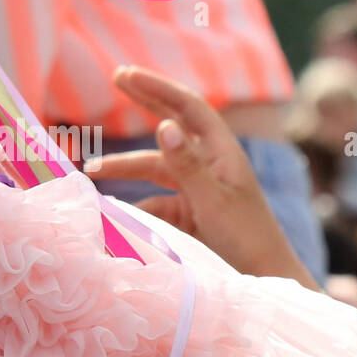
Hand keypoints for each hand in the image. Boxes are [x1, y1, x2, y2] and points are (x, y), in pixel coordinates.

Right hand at [84, 65, 318, 289]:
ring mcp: (197, 187)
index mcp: (221, 153)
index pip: (188, 108)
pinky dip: (133, 204)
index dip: (158, 88)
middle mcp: (208, 164)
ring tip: (91, 172)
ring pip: (154, 167)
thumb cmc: (247, 240)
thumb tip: (163, 124)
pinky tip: (115, 217)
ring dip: (124, 167)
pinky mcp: (188, 212)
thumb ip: (186, 164)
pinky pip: (154, 199)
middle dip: (144, 100)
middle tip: (117, 76)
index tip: (126, 75)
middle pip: (172, 123)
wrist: (265, 281)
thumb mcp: (213, 201)